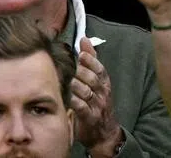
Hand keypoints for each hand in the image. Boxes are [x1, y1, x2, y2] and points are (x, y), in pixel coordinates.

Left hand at [70, 37, 123, 156]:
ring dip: (74, 84)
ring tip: (65, 78)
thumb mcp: (98, 80)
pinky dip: (73, 99)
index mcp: (104, 83)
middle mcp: (102, 94)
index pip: (100, 69)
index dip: (91, 61)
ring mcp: (96, 106)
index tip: (81, 54)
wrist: (105, 132)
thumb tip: (84, 38)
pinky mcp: (89, 118)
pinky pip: (81, 106)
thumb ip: (91, 60)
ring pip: (85, 91)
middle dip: (80, 71)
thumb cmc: (97, 101)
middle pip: (91, 79)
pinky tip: (66, 94)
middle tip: (70, 66)